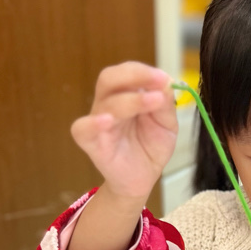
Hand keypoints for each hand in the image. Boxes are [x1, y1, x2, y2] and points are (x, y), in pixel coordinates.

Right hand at [71, 62, 177, 198]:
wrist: (143, 178)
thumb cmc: (150, 147)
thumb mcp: (167, 123)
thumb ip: (166, 104)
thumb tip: (167, 82)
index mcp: (125, 94)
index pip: (127, 72)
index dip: (144, 72)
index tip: (165, 78)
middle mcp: (108, 103)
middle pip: (109, 78)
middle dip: (134, 75)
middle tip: (159, 81)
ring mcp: (98, 122)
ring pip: (106, 103)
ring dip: (131, 99)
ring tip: (155, 101)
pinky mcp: (91, 143)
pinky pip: (83, 129)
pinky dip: (93, 123)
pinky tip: (108, 121)